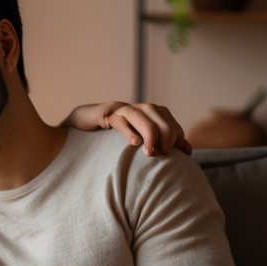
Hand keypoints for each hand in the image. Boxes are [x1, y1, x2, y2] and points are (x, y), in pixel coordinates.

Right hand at [62, 101, 191, 155]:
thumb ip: (160, 145)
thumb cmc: (110, 140)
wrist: (80, 128)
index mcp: (148, 115)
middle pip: (160, 116)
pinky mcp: (105, 114)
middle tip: (161, 156)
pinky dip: (129, 130)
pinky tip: (134, 143)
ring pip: (142, 114)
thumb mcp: (137, 143)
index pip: (171, 123)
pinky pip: (120, 119)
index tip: (179, 156)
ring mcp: (120, 109)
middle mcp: (137, 109)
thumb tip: (187, 151)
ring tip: (150, 153)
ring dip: (150, 134)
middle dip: (166, 136)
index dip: (177, 139)